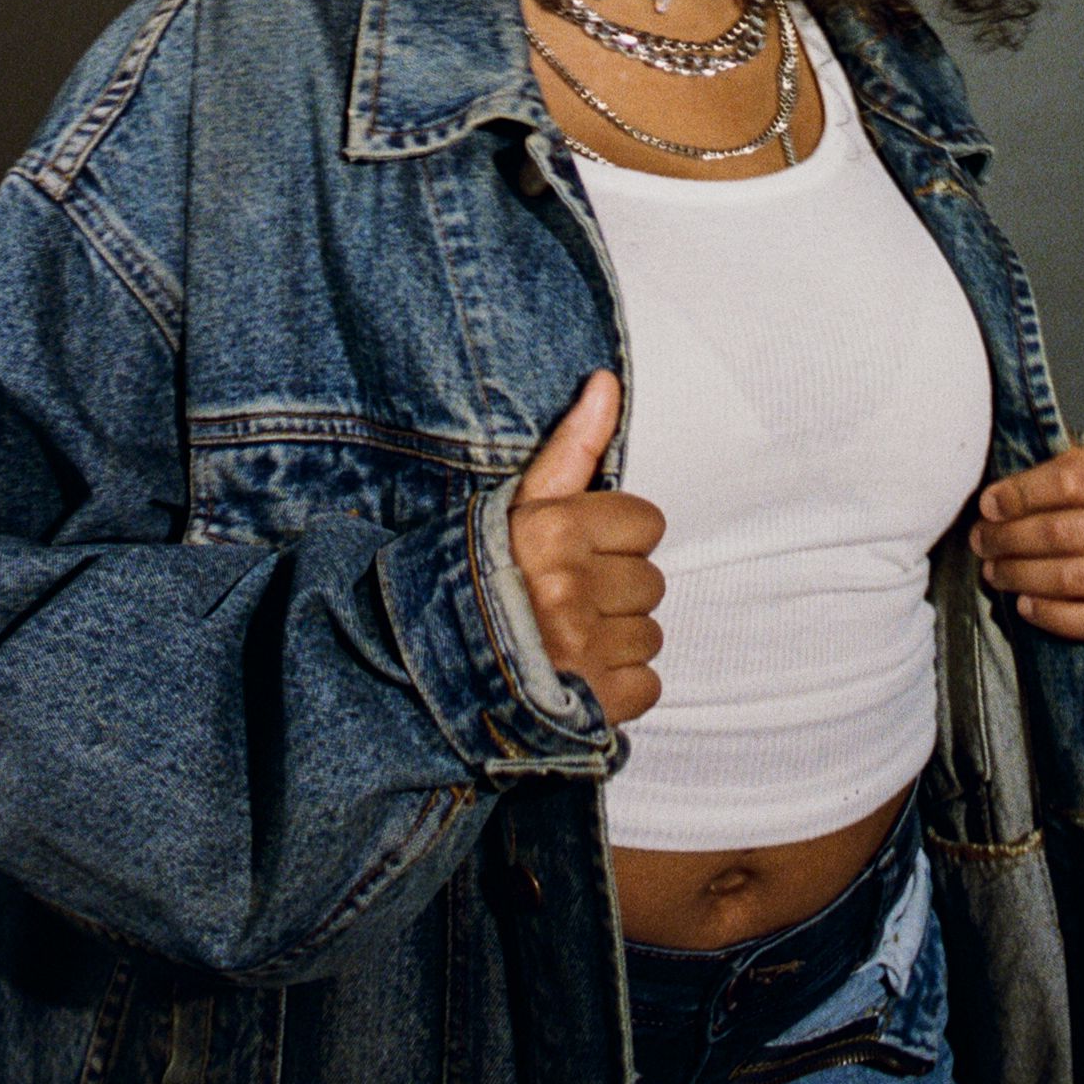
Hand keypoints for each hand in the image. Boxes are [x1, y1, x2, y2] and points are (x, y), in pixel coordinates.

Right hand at [509, 371, 666, 723]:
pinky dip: (621, 688)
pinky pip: (649, 684)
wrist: (431, 672)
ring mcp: (582, 648)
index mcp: (553, 530)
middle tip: (565, 602)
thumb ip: (573, 444)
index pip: (648, 523)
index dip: (616, 540)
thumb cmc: (485, 577)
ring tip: (567, 641)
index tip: (577, 554)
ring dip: (617, 641)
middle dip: (615, 592)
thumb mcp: (521, 504)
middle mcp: (569, 587)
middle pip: (651, 581)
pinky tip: (579, 678)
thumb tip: (607, 381)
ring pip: (651, 634)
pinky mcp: (594, 702)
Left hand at [970, 441, 1083, 642]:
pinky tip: (1025, 605)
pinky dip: (1051, 615)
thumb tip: (993, 503)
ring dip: (1021, 576)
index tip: (988, 506)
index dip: (1020, 493)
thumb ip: (1049, 478)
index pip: (1070, 479)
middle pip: (1064, 532)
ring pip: (1072, 577)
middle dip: (1010, 539)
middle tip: (982, 543)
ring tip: (995, 572)